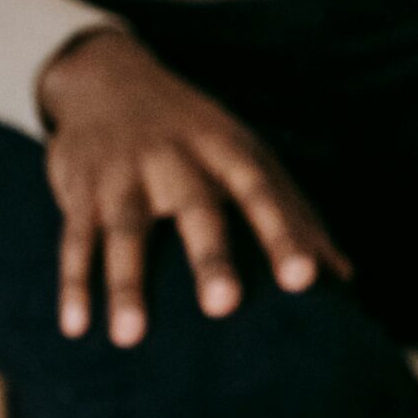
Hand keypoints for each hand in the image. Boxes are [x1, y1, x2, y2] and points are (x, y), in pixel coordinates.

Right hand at [35, 29, 351, 346]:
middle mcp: (177, 159)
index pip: (263, 192)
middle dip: (210, 257)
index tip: (306, 278)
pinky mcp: (81, 190)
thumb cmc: (199, 135)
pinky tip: (76, 327)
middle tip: (224, 307)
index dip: (285, 233)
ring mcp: (125, 173)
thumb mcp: (249, 157)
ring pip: (125, 229)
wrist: (110, 79)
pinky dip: (73, 283)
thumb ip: (294, 214)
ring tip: (130, 338)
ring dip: (126, 283)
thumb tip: (345, 277)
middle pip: (196, 209)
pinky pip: (74, 238)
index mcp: (228, 151)